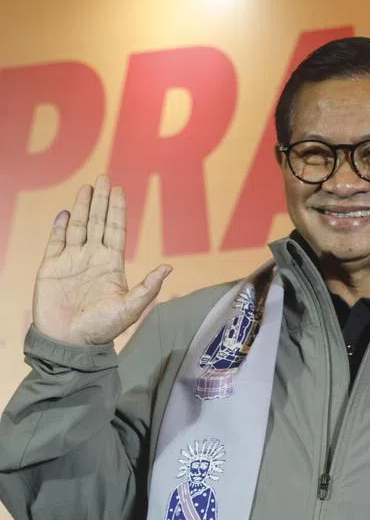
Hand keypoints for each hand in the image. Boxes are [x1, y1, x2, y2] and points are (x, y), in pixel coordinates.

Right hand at [33, 176, 171, 345]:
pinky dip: (60, 226)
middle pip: (98, 222)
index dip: (118, 210)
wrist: (69, 342)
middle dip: (102, 200)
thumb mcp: (130, 309)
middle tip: (105, 177)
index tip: (120, 191)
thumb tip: (169, 268)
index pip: (117, 230)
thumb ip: (148, 288)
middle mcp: (92, 258)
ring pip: (78, 227)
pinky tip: (67, 211)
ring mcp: (71, 261)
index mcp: (112, 265)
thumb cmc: (101, 329)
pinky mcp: (51, 267)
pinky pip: (56, 241)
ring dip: (83, 207)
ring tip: (88, 187)